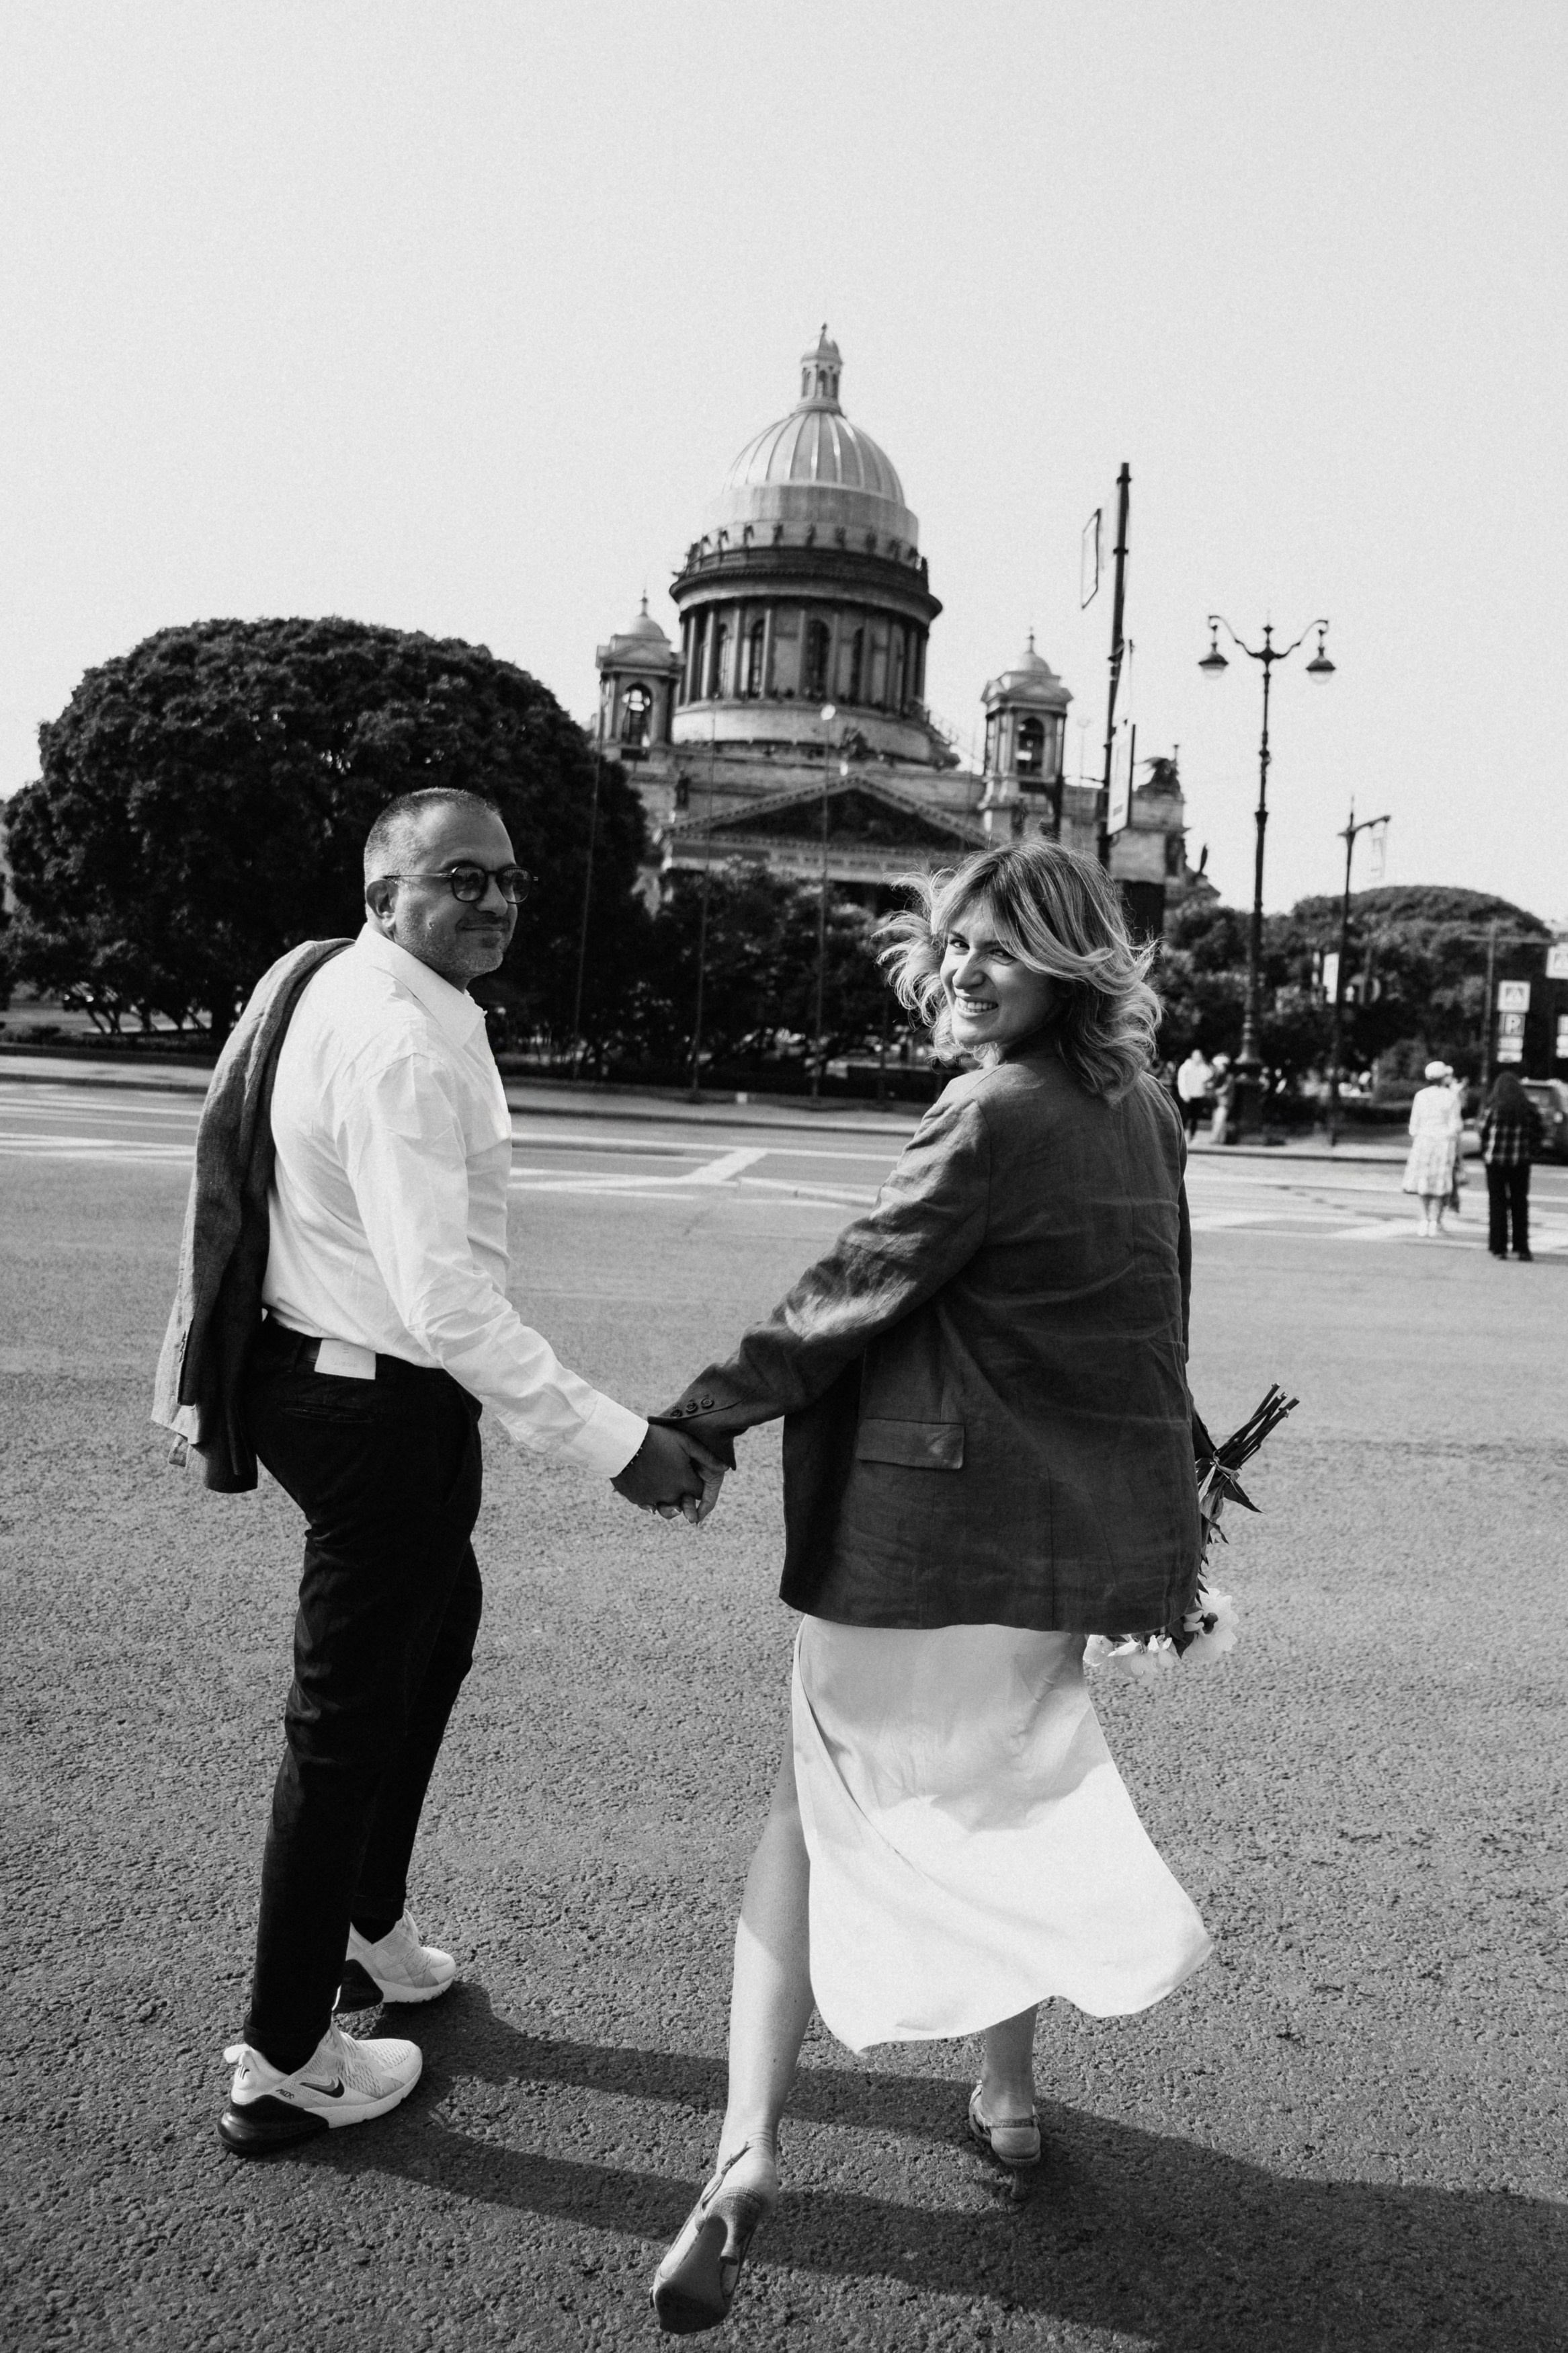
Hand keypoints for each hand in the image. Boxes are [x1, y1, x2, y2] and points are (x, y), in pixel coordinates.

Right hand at [611, 1426, 727, 1524]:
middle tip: (680, 1490)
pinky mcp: (636, 1499)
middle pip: (682, 1504)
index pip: (698, 1492)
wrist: (624, 1443)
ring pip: (664, 1508)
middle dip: (684, 1499)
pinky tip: (648, 1490)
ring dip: (667, 1504)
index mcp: (685, 1483)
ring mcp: (652, 1499)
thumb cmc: (657, 1439)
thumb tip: (726, 1468)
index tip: (692, 1477)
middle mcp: (670, 1495)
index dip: (697, 1485)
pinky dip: (649, 1500)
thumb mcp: (686, 1443)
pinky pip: (646, 1504)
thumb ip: (707, 1457)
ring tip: (666, 1497)